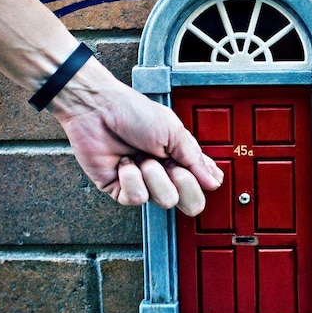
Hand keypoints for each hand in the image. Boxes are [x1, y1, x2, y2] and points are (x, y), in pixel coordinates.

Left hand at [49, 61, 222, 215]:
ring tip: (140, 156)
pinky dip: (131, 178)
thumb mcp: (174, 132)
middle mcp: (164, 173)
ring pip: (164, 200)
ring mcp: (143, 183)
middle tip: (169, 163)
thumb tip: (213, 182)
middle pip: (189, 203)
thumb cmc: (132, 112)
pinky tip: (125, 163)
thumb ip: (195, 160)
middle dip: (182, 182)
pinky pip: (137, 198)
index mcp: (180, 157)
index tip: (192, 165)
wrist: (98, 109)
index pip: (203, 184)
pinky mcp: (121, 190)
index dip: (200, 181)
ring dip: (153, 175)